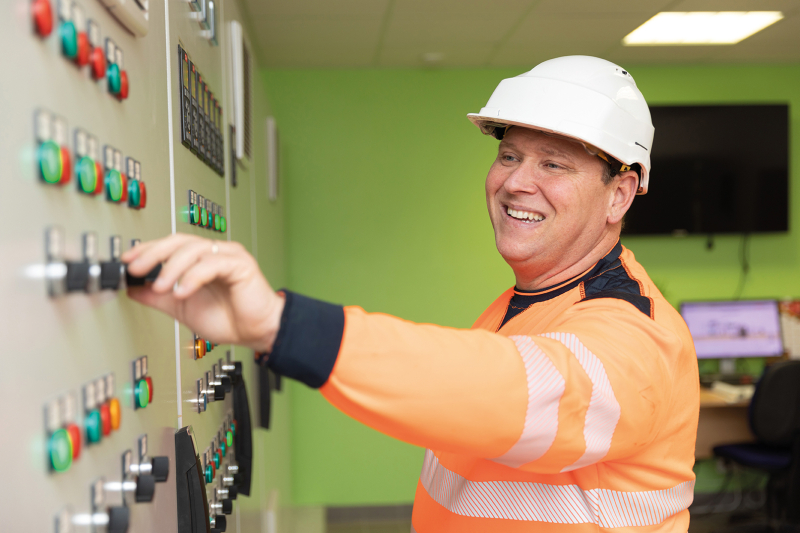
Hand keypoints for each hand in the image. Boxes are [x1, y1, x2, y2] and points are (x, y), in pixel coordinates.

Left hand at [121, 234, 284, 352]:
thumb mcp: (181, 308)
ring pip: (193, 249)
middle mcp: (214, 252)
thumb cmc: (229, 319)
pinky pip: (212, 263)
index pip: (170, 244)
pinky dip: (193, 276)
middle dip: (153, 253)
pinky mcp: (240, 264)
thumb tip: (131, 289)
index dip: (146, 249)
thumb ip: (157, 297)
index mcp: (201, 259)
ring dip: (172, 268)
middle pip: (179, 241)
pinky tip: (183, 292)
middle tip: (136, 269)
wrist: (257, 332)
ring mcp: (228, 255)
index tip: (126, 261)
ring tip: (161, 288)